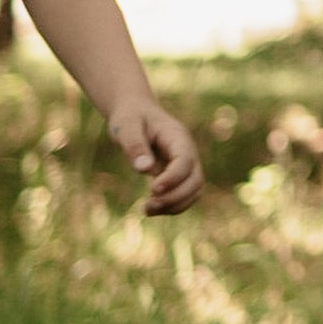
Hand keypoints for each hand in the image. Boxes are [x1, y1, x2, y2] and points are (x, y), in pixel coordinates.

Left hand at [110, 99, 202, 215]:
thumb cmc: (131, 117)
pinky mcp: (178, 176)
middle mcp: (188, 152)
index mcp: (178, 137)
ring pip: (194, 191)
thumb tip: (145, 169)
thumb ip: (135, 145)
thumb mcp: (126, 126)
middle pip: (195, 180)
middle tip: (148, 206)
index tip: (152, 189)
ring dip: (175, 205)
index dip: (173, 178)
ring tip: (147, 210)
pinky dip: (171, 206)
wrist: (136, 113)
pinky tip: (150, 209)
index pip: (185, 161)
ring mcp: (186, 165)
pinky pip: (184, 195)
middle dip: (175, 197)